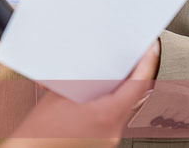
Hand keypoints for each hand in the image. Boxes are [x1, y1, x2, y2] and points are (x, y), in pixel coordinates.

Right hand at [4, 42, 159, 147]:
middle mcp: (113, 131)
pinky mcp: (102, 142)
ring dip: (118, 90)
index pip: (137, 86)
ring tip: (110, 73)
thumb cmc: (39, 131)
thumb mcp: (59, 96)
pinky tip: (96, 93)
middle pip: (132, 97)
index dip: (146, 64)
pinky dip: (109, 103)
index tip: (149, 50)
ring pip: (122, 108)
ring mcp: (109, 139)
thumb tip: (92, 65)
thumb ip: (82, 80)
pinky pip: (113, 118)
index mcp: (106, 116)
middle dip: (131, 75)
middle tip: (129, 56)